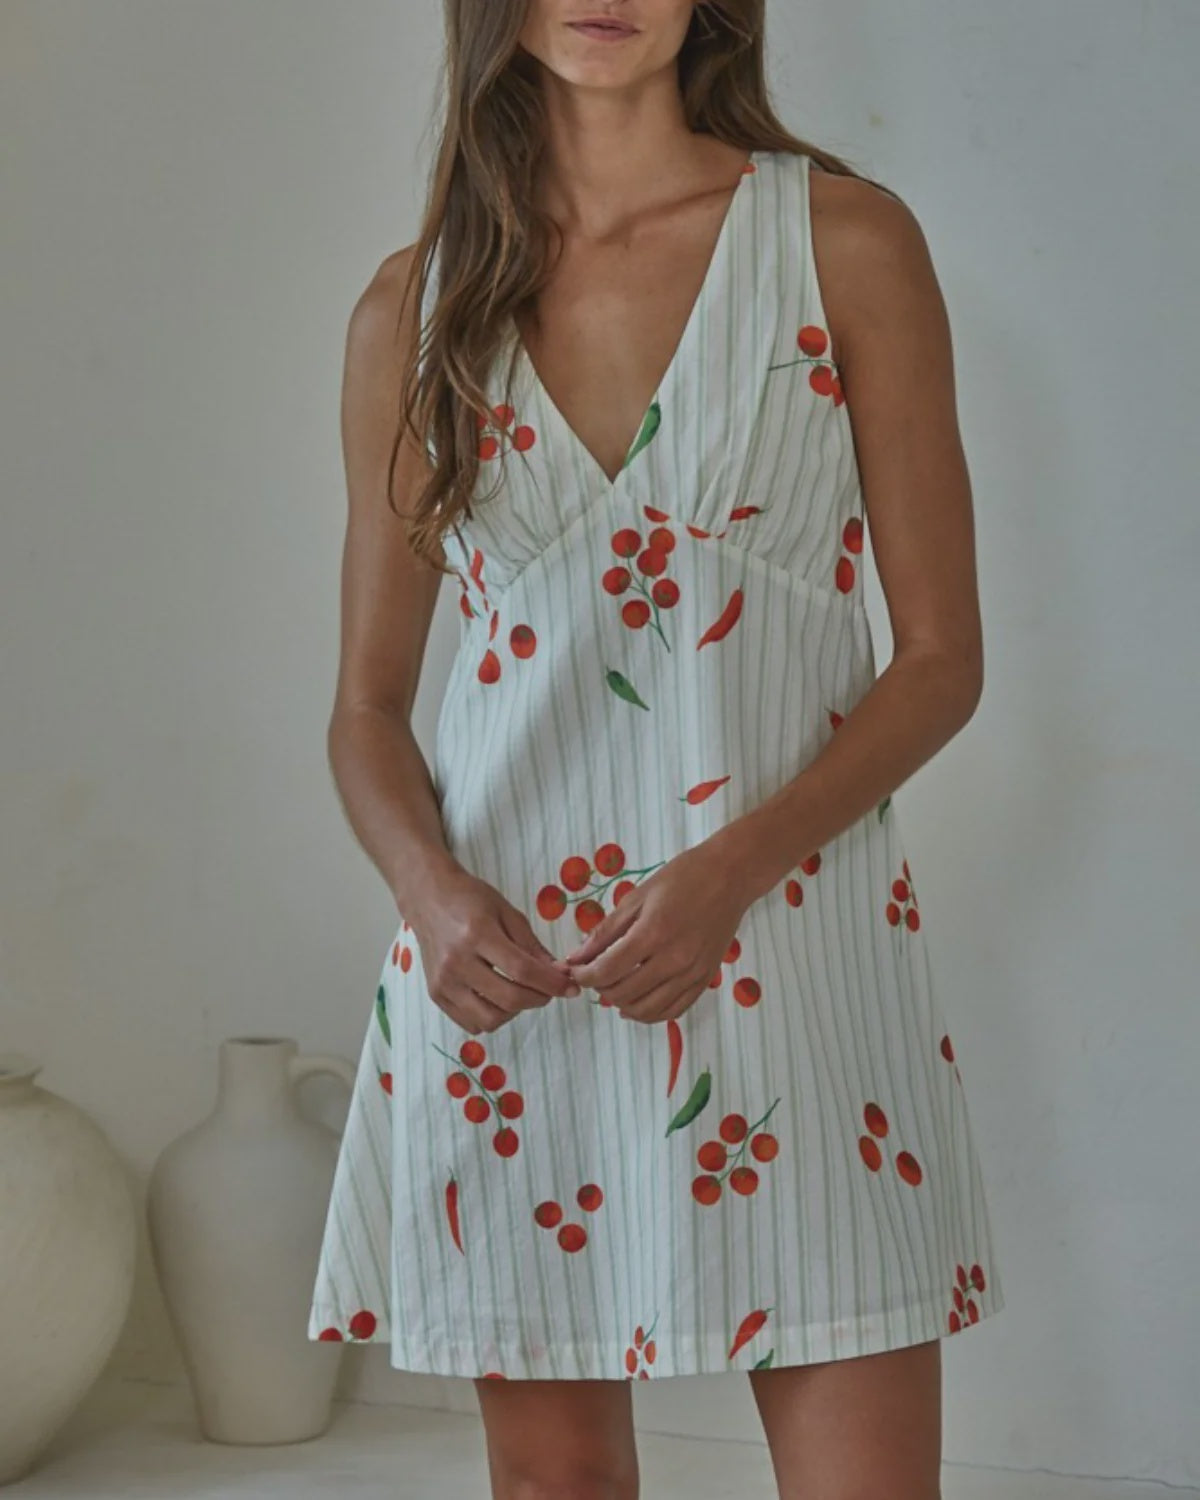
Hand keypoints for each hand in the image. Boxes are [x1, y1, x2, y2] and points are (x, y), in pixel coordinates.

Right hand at [407, 866, 580, 1034]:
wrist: (428, 898)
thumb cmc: (470, 899)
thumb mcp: (507, 912)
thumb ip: (532, 946)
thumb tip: (559, 974)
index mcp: (477, 934)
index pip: (522, 970)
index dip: (551, 983)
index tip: (570, 987)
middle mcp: (456, 962)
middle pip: (508, 998)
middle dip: (538, 999)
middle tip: (548, 990)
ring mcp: (443, 982)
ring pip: (490, 1019)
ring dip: (515, 1012)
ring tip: (521, 992)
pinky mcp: (436, 995)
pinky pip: (471, 1023)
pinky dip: (492, 1017)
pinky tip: (498, 998)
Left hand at [562, 841, 750, 1023]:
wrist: (730, 876)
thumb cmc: (682, 878)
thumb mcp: (637, 897)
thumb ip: (606, 931)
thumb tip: (576, 957)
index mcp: (653, 933)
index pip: (608, 970)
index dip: (584, 976)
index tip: (575, 971)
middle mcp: (674, 959)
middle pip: (625, 993)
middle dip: (600, 990)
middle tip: (592, 978)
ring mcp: (693, 973)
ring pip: (648, 1009)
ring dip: (622, 1005)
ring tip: (612, 991)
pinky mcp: (706, 979)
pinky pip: (674, 1010)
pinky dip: (650, 1014)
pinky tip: (636, 1004)